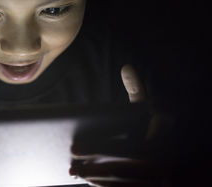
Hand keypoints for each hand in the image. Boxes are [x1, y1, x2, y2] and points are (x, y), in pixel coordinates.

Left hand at [69, 64, 176, 186]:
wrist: (172, 145)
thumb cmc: (152, 121)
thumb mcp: (147, 104)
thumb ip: (137, 89)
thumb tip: (127, 67)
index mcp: (160, 141)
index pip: (129, 148)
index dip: (101, 148)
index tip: (74, 146)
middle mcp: (162, 164)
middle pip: (124, 169)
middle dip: (95, 168)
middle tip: (70, 163)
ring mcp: (157, 179)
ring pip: (125, 184)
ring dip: (98, 180)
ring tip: (74, 172)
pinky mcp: (150, 186)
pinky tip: (89, 181)